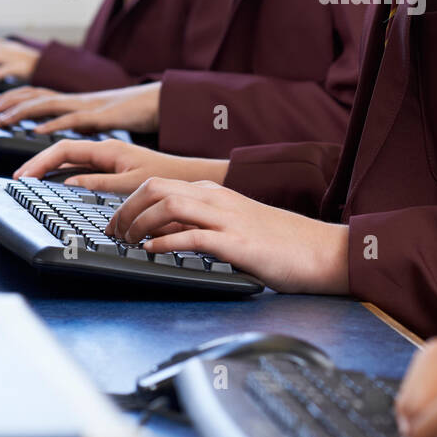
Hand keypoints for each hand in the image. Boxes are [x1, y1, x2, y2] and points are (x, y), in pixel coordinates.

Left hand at [0, 81, 161, 134]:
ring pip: (48, 104)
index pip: (38, 98)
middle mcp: (76, 100)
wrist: (158, 102)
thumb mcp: (100, 123)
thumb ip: (80, 129)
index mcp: (75, 103)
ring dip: (23, 111)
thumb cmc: (132, 113)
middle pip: (36, 96)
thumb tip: (63, 141)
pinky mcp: (101, 114)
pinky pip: (73, 118)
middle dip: (8, 101)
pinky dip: (54, 123)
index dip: (14, 101)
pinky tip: (39, 130)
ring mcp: (87, 105)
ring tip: (3, 118)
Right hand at [14, 138, 227, 194]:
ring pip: (71, 159)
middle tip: (19, 179)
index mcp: (108, 149)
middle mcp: (106, 150)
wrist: (189, 178)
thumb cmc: (166, 178)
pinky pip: (82, 166)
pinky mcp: (113, 166)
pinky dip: (65, 172)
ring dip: (49, 167)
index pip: (64, 149)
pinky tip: (56, 182)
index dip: (40, 161)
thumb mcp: (130, 184)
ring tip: (30, 180)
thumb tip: (69, 182)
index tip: (24, 175)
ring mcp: (109, 158)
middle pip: (63, 152)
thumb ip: (98, 182)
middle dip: (39, 163)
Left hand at [106, 176, 349, 292]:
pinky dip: (165, 243)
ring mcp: (228, 219)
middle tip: (113, 232)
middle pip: (156, 188)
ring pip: (169, 205)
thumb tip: (162, 236)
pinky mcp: (238, 244)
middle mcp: (218, 200)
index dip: (129, 202)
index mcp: (216, 193)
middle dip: (125, 209)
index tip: (116, 222)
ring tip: (127, 242)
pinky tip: (151, 252)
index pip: (159, 184)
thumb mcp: (235, 226)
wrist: (323, 251)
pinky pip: (193, 236)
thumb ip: (201, 226)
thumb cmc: (282, 244)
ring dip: (139, 223)